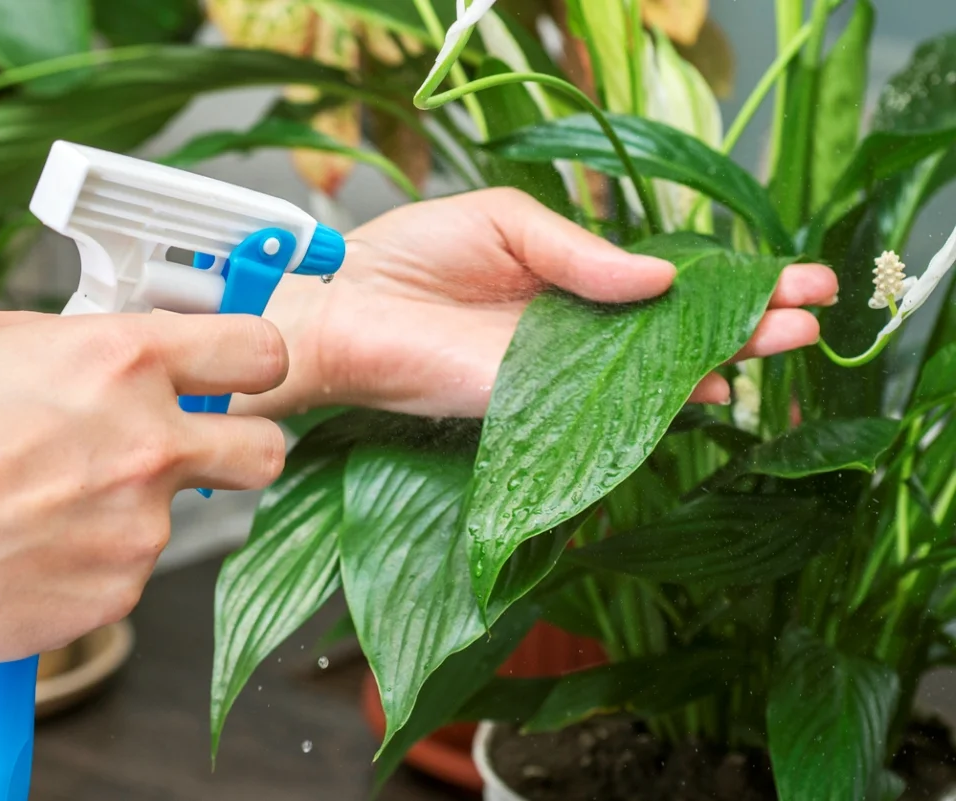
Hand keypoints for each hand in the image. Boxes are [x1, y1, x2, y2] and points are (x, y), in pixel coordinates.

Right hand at [0, 307, 287, 669]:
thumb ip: (73, 336)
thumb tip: (110, 344)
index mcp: (124, 360)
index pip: (258, 348)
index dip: (256, 361)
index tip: (246, 371)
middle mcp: (151, 441)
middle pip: (265, 447)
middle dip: (239, 448)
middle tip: (192, 450)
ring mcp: (141, 523)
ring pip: (182, 512)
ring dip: (136, 506)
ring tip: (53, 503)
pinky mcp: (121, 589)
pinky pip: (130, 568)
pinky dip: (95, 558)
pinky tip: (36, 545)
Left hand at [252, 188, 837, 417]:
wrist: (344, 302)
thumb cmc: (412, 253)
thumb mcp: (509, 223)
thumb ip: (583, 252)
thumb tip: (662, 278)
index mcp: (570, 280)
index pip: (664, 284)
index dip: (726, 280)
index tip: (789, 274)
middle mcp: (575, 332)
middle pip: (676, 332)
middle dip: (746, 320)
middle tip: (811, 310)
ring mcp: (560, 374)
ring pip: (654, 372)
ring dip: (723, 359)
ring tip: (789, 342)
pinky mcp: (534, 407)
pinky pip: (608, 407)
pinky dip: (662, 399)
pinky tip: (714, 386)